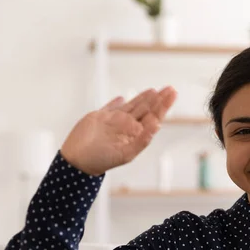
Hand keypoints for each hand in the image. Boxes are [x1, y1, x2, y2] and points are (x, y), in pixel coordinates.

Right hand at [60, 87, 176, 175]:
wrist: (78, 160)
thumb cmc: (102, 160)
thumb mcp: (126, 153)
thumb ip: (142, 139)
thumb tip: (157, 125)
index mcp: (136, 134)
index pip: (154, 117)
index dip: (163, 106)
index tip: (172, 95)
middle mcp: (127, 126)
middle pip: (146, 109)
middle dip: (158, 99)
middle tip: (170, 89)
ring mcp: (114, 121)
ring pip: (132, 105)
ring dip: (143, 98)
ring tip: (154, 91)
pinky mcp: (100, 117)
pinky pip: (111, 107)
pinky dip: (117, 102)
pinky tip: (122, 98)